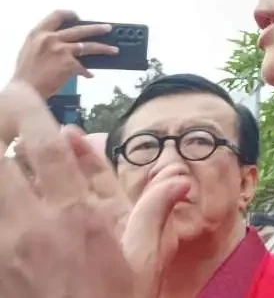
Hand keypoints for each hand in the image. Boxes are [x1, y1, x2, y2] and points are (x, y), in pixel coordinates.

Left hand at [0, 80, 189, 297]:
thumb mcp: (141, 260)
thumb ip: (153, 211)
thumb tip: (179, 178)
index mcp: (76, 216)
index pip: (44, 147)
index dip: (29, 111)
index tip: (19, 90)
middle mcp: (32, 225)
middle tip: (1, 112)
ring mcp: (5, 247)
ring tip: (2, 151)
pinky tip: (4, 195)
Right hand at [13, 10, 117, 96]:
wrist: (25, 90)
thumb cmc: (26, 72)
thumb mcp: (29, 49)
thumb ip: (44, 41)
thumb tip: (61, 39)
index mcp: (38, 33)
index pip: (56, 15)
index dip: (69, 14)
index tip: (78, 16)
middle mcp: (51, 38)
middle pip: (80, 29)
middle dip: (96, 28)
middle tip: (108, 28)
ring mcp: (61, 50)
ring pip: (89, 46)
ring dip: (104, 48)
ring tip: (114, 49)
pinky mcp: (69, 64)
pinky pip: (83, 67)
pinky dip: (86, 72)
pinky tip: (89, 75)